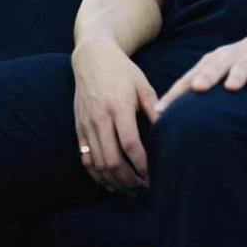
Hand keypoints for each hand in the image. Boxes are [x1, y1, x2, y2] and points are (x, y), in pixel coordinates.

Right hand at [72, 38, 156, 191]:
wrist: (92, 57)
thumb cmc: (122, 70)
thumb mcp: (142, 83)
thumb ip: (154, 107)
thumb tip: (168, 129)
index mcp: (118, 106)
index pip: (130, 143)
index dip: (142, 163)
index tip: (153, 174)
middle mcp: (100, 117)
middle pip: (112, 160)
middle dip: (128, 179)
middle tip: (143, 188)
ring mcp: (86, 124)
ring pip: (97, 164)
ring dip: (113, 181)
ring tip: (129, 190)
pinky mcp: (78, 127)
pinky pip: (85, 158)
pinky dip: (97, 174)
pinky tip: (110, 182)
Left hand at [154, 32, 246, 117]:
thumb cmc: (239, 62)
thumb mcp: (220, 71)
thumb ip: (203, 88)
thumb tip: (177, 117)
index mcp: (211, 61)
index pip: (190, 78)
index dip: (176, 93)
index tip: (161, 110)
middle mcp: (227, 58)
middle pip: (214, 67)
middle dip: (206, 77)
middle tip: (197, 88)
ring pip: (240, 66)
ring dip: (235, 75)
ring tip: (230, 87)